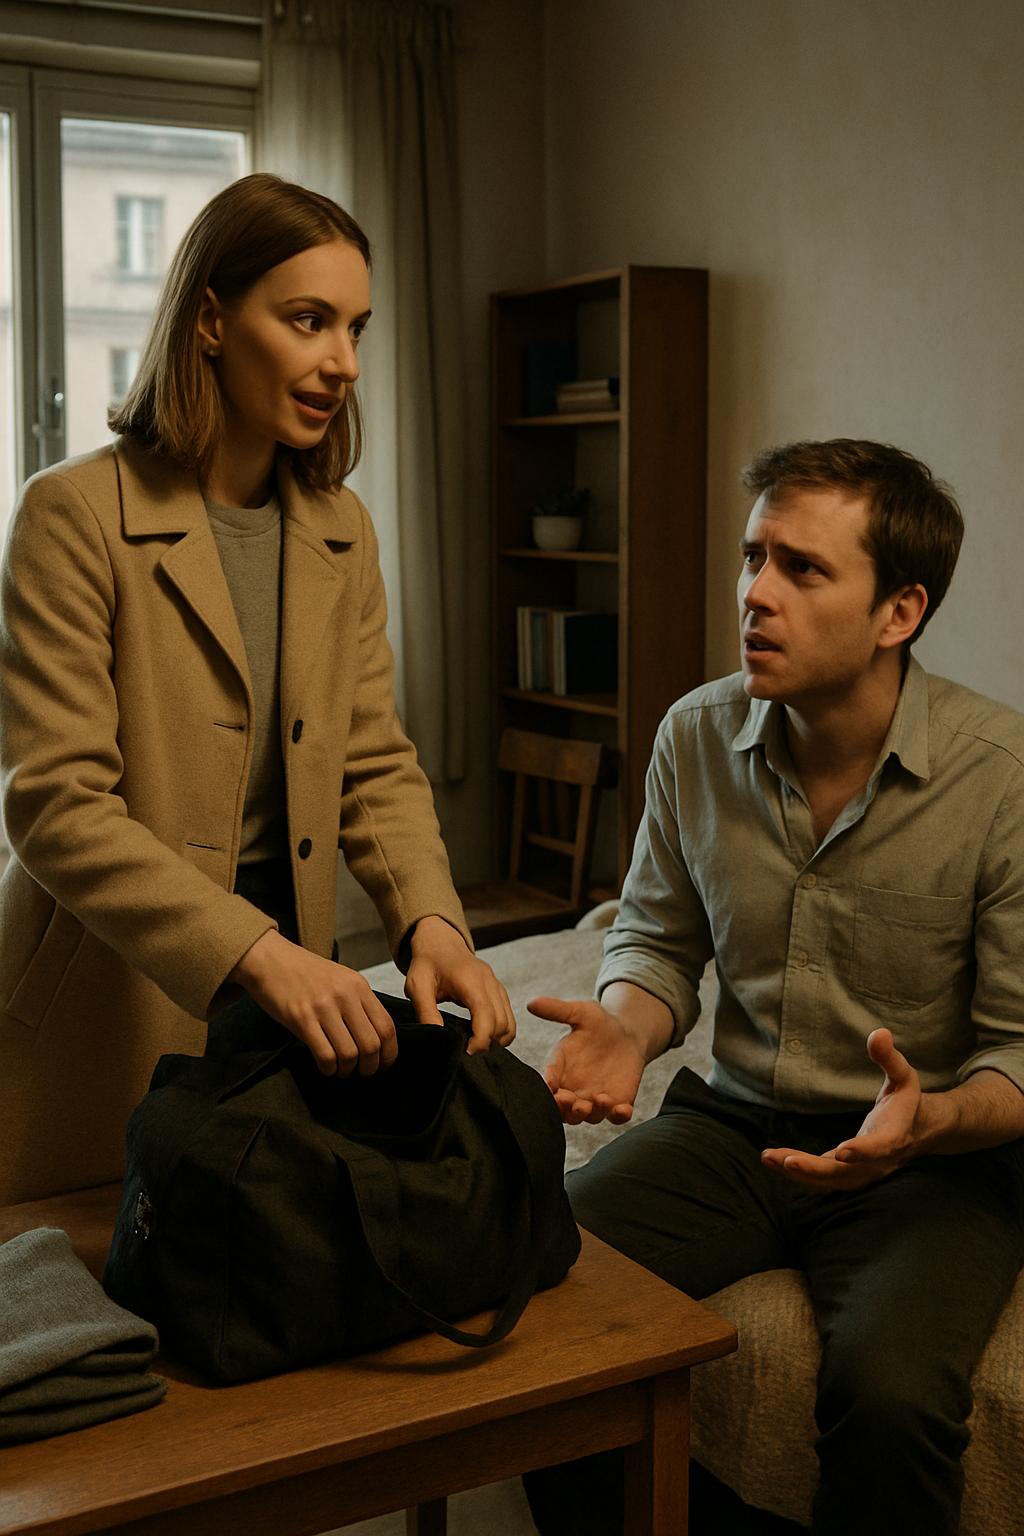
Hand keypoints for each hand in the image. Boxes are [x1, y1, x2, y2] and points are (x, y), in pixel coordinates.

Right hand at [229, 929, 396, 1076]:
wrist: (270, 959)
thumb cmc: (306, 972)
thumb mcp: (341, 979)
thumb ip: (359, 1004)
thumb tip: (375, 1039)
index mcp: (359, 986)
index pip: (387, 1027)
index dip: (390, 1053)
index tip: (384, 1065)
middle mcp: (345, 995)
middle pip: (371, 1044)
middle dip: (370, 1067)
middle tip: (363, 1073)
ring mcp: (323, 1007)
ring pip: (349, 1053)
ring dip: (348, 1070)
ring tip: (342, 1071)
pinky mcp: (301, 1018)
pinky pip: (325, 1054)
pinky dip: (329, 1068)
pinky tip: (326, 1068)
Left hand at [404, 916, 515, 1052]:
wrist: (440, 942)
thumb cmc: (427, 963)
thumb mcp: (417, 986)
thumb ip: (426, 1011)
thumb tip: (439, 1036)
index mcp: (470, 980)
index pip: (487, 1017)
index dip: (480, 1041)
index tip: (465, 1053)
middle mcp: (489, 982)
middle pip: (501, 1023)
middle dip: (487, 1043)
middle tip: (466, 1052)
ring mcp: (497, 986)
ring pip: (509, 1022)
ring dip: (496, 1039)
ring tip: (473, 1046)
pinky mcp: (499, 991)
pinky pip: (509, 1017)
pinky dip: (501, 1031)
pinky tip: (482, 1037)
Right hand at [530, 995, 646, 1125]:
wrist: (628, 1034)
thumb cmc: (598, 1023)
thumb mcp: (580, 1012)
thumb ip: (557, 1010)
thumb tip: (531, 1002)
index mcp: (559, 1070)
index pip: (548, 1086)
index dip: (548, 1091)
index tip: (551, 1088)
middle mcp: (574, 1089)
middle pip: (564, 1110)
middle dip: (566, 1109)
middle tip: (572, 1100)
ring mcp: (595, 1099)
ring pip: (589, 1116)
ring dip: (591, 1113)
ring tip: (600, 1099)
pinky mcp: (618, 1103)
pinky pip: (616, 1117)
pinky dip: (618, 1116)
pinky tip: (622, 1109)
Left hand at [762, 1028, 923, 1189]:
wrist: (916, 1131)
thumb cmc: (905, 1099)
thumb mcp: (903, 1075)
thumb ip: (890, 1058)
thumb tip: (880, 1033)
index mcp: (894, 1136)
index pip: (880, 1147)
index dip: (863, 1151)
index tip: (842, 1151)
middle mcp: (877, 1161)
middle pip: (847, 1172)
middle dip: (816, 1169)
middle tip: (788, 1161)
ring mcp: (861, 1171)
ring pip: (830, 1180)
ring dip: (800, 1173)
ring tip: (769, 1158)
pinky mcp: (846, 1172)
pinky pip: (821, 1177)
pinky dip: (798, 1172)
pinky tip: (773, 1160)